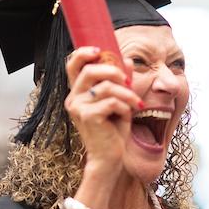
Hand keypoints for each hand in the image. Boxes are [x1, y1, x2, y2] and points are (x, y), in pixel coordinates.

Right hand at [64, 47, 142, 177]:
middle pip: (90, 70)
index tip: (100, 51)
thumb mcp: (119, 101)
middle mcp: (73, 98)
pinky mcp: (87, 117)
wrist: (109, 158)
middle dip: (113, 71)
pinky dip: (125, 106)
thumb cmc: (113, 130)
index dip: (83, 53)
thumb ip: (120, 81)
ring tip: (135, 104)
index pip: (72, 64)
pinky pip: (112, 101)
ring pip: (106, 86)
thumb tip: (127, 60)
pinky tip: (128, 115)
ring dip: (126, 93)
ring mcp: (78, 107)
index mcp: (77, 93)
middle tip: (128, 81)